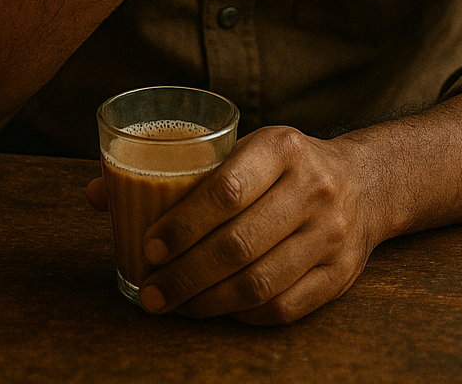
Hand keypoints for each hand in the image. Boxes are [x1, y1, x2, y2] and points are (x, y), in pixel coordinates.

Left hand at [87, 125, 384, 324]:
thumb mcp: (241, 148)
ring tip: (174, 306)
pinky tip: (215, 310)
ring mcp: (331, 234)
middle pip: (240, 244)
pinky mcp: (339, 275)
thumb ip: (175, 172)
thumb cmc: (281, 166)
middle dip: (186, 275)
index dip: (183, 224)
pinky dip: (241, 315)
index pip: (227, 190)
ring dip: (208, 302)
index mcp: (283, 146)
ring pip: (259, 282)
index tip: (150, 248)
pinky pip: (282, 307)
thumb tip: (96, 193)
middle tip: (152, 292)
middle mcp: (313, 187)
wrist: (364, 184)